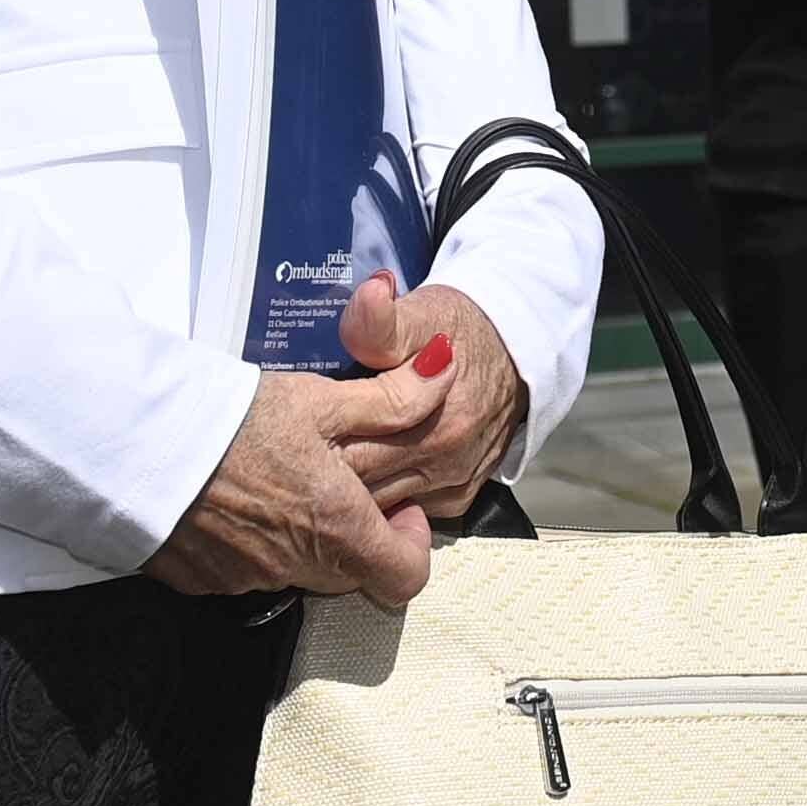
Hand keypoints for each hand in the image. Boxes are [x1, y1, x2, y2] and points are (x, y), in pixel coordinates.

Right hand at [147, 370, 435, 604]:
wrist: (132, 445)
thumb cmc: (232, 421)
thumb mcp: (321, 399)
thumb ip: (393, 399)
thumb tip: (449, 374)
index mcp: (336, 529)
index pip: (405, 577)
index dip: (412, 544)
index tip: (401, 507)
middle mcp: (294, 568)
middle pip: (351, 571)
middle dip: (358, 531)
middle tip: (340, 478)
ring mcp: (245, 579)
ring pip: (298, 569)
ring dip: (303, 534)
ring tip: (283, 476)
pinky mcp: (202, 580)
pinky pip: (247, 569)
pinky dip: (254, 540)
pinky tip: (237, 495)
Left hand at [306, 274, 527, 523]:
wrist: (518, 349)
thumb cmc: (463, 330)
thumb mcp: (422, 312)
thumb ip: (384, 319)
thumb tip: (370, 297)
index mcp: (432, 420)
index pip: (348, 452)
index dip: (312, 445)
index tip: (289, 432)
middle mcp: (445, 461)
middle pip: (359, 486)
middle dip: (323, 472)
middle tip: (293, 451)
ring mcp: (452, 484)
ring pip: (379, 504)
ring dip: (350, 488)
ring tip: (320, 464)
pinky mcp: (457, 496)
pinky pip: (406, 508)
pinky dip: (381, 495)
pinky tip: (364, 470)